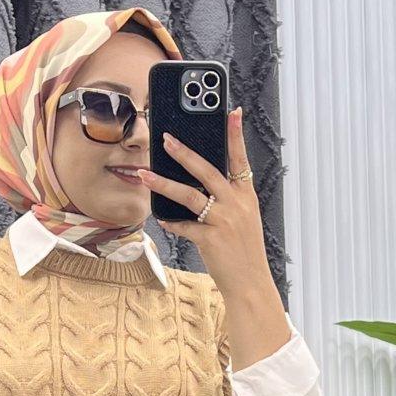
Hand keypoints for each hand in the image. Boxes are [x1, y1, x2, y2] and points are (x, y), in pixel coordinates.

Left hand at [137, 107, 270, 297]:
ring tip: (144, 173)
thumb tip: (200, 184)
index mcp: (246, 195)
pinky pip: (184, 226)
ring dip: (163, 183)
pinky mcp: (210, 239)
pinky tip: (162, 219)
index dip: (236, 135)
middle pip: (207, 170)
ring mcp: (223, 221)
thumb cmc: (244, 251)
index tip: (232, 111)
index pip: (240, 158)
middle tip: (165, 138)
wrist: (251, 283)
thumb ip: (228, 199)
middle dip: (184, 153)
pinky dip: (171, 222)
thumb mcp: (244, 219)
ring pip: (188, 195)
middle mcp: (236, 204)